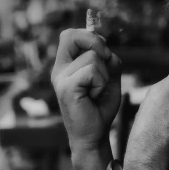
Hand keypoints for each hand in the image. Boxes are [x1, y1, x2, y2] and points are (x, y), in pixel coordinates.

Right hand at [51, 28, 121, 151]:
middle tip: (105, 60)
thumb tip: (106, 48)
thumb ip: (108, 60)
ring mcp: (61, 78)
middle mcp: (60, 69)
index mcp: (66, 65)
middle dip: (95, 42)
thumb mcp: (109, 78)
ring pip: (93, 57)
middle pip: (70, 35)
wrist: (94, 135)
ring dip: (104, 75)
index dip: (89, 36)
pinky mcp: (66, 88)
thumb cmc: (100, 108)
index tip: (104, 52)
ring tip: (97, 92)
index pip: (70, 34)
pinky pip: (92, 71)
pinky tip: (94, 96)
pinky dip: (101, 83)